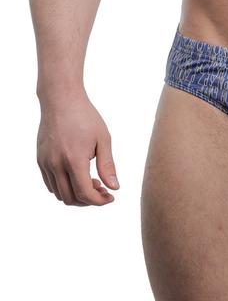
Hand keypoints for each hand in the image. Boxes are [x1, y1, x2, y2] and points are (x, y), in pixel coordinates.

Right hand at [37, 91, 119, 206]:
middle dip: (89, 200)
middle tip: (102, 188)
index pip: (85, 194)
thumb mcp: (103, 139)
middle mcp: (56, 165)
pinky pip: (50, 184)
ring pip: (59, 194)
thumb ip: (107, 165)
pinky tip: (77, 176)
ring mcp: (46, 163)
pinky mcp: (40, 160)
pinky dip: (64, 187)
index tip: (111, 197)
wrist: (61, 99)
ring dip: (76, 195)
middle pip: (71, 198)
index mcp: (74, 160)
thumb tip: (114, 187)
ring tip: (91, 181)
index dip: (99, 201)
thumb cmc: (85, 116)